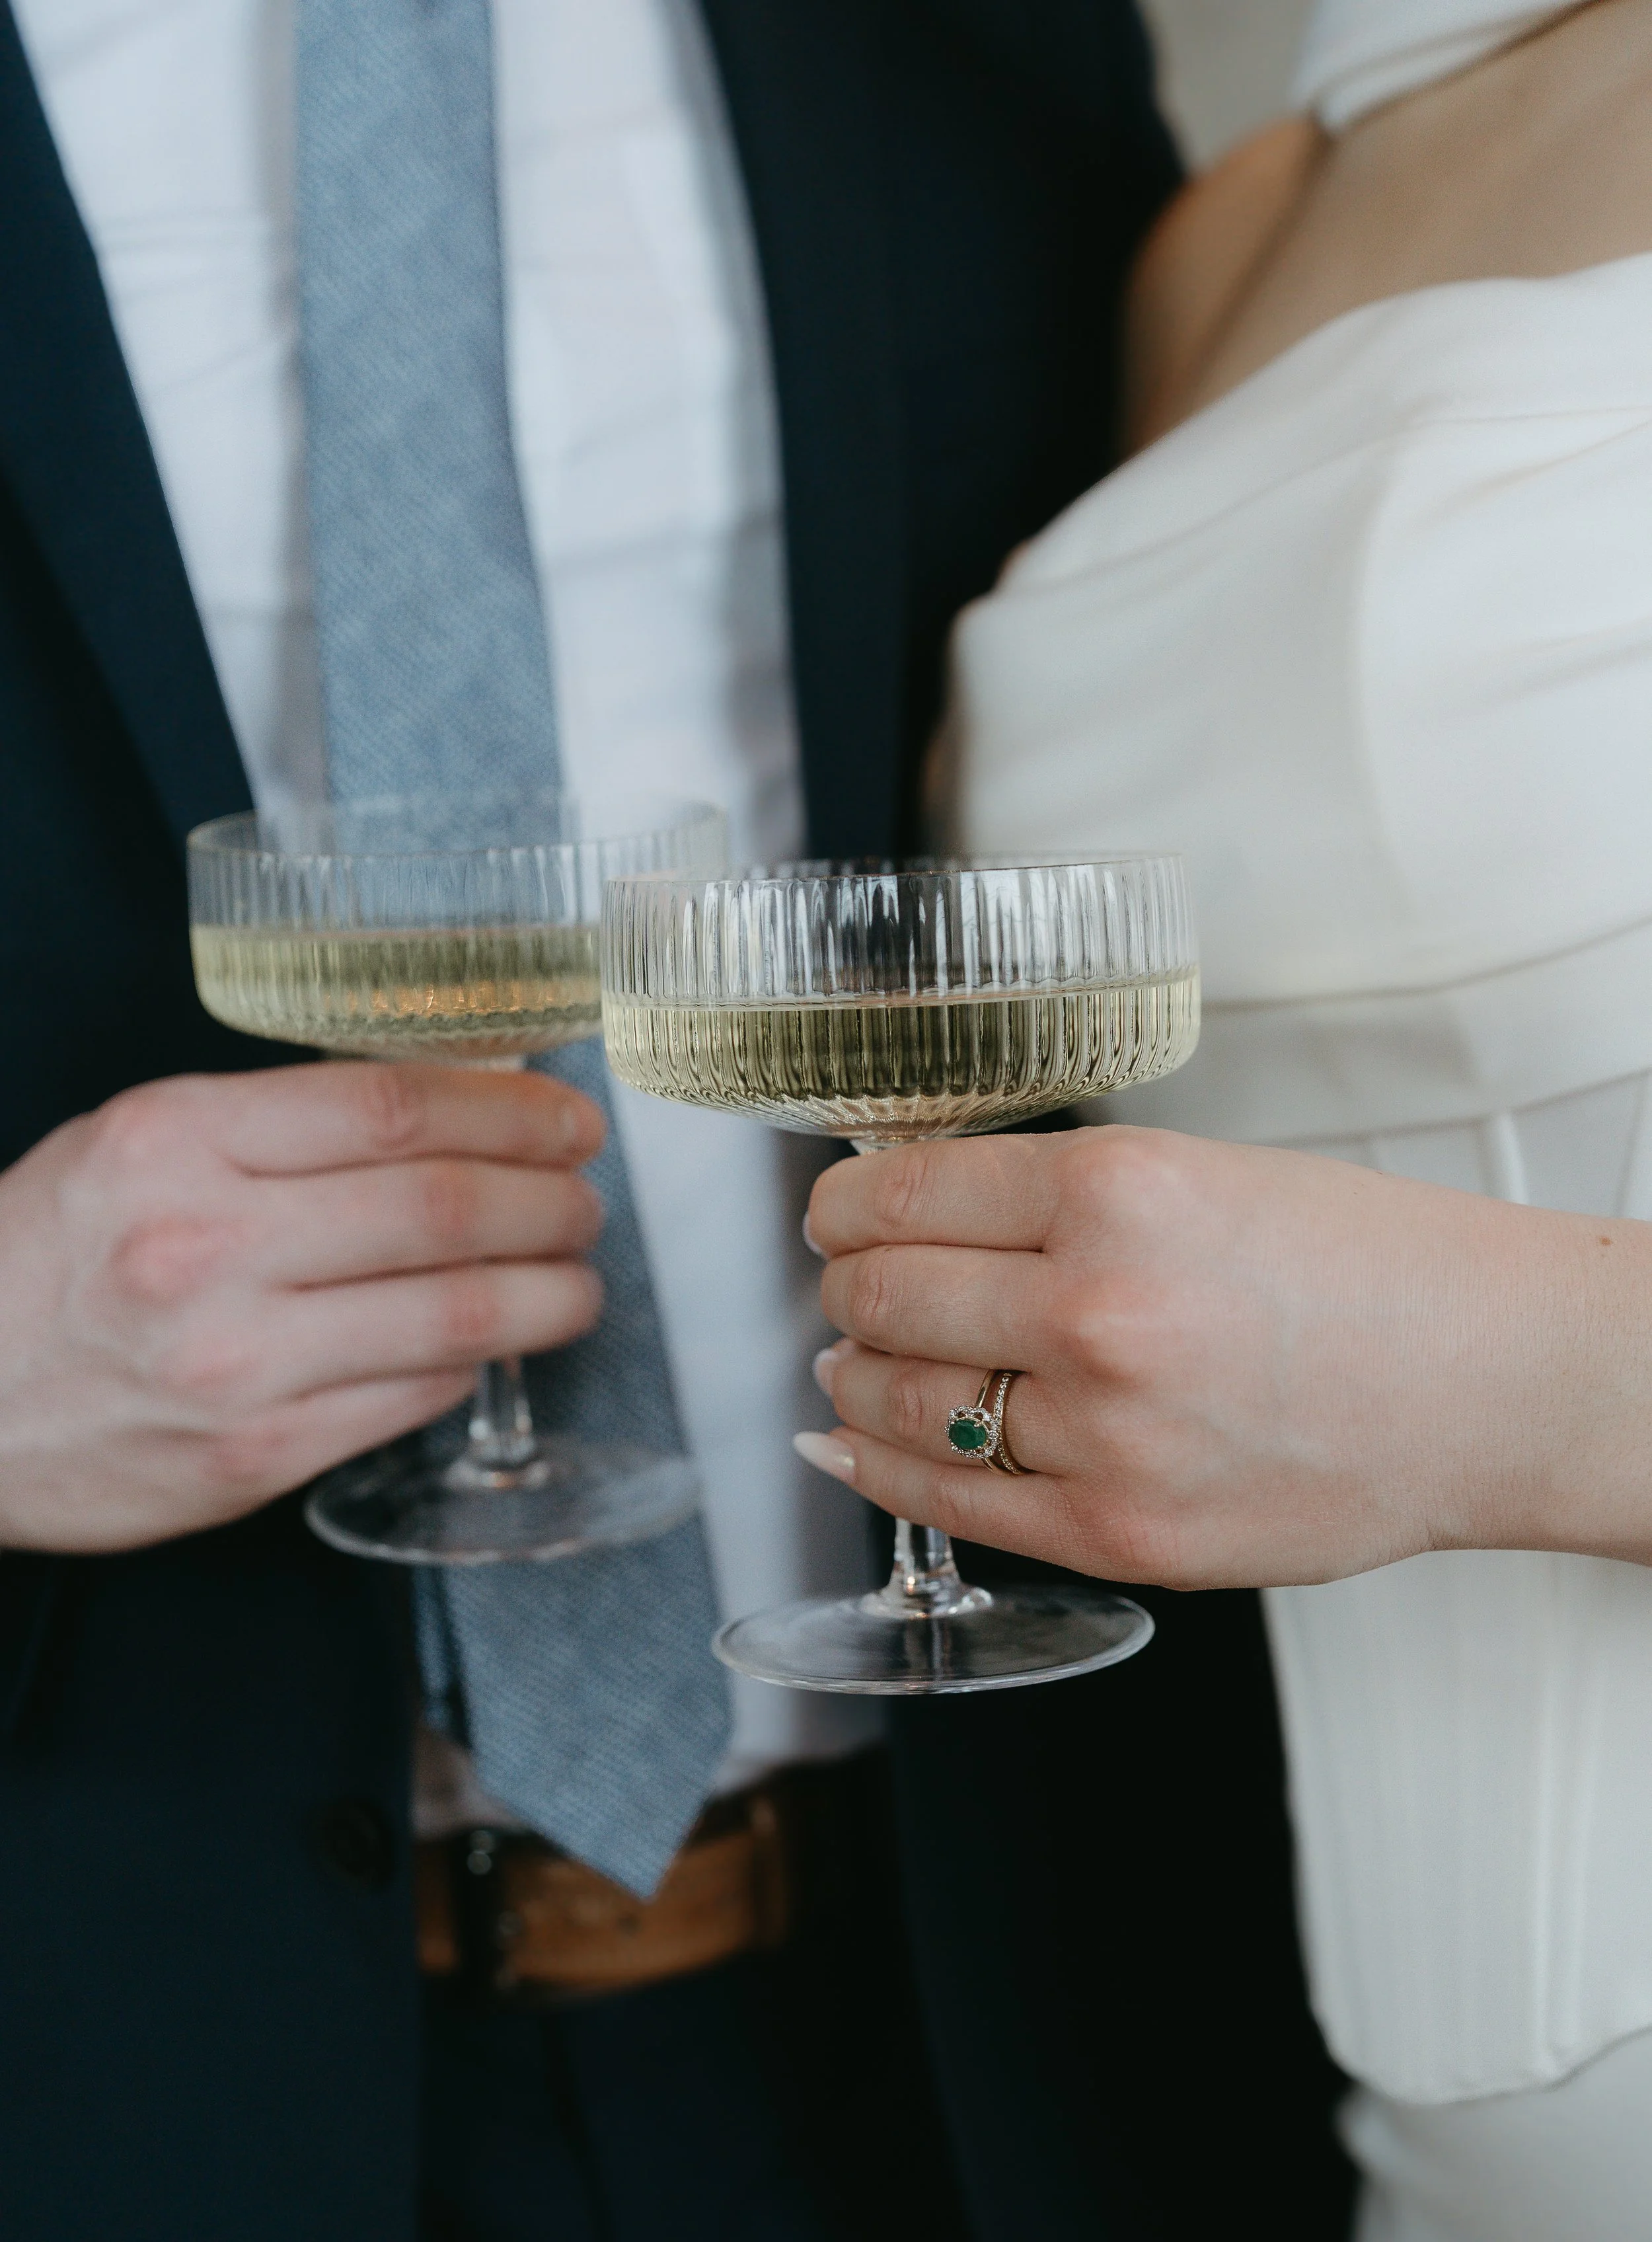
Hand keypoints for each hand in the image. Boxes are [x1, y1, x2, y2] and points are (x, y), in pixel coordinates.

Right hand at [0, 1064, 605, 1553]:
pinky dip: (472, 1365)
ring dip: (549, 1293)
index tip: (566, 1118)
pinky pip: (412, 1399)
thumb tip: (458, 1108)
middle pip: (443, 1207)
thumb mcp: (140, 1143)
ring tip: (578, 1278)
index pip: (393, 1106)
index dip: (510, 1110)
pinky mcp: (253, 1458)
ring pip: (455, 1314)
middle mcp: (206, 1246)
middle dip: (551, 1199)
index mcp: (177, 1140)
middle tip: (586, 1199)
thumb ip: (284, 1124)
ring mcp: (235, 1363)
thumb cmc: (52, 1258)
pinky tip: (490, 1342)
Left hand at [800, 1127, 1651, 1588]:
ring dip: (854, 1374)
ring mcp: (1105, 1436)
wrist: (1491, 1381)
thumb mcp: (1196, 1174)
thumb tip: (907, 1212)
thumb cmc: (1363, 1267)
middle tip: (852, 1282)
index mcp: (1116, 1192)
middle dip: (845, 1287)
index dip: (842, 1205)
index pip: (900, 1193)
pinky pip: (946, 1505)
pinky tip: (847, 1439)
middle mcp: (1097, 1311)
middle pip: (879, 1298)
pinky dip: (874, 1466)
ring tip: (856, 1358)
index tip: (837, 1211)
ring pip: (897, 1402)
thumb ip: (1049, 1200)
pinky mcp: (1122, 1535)